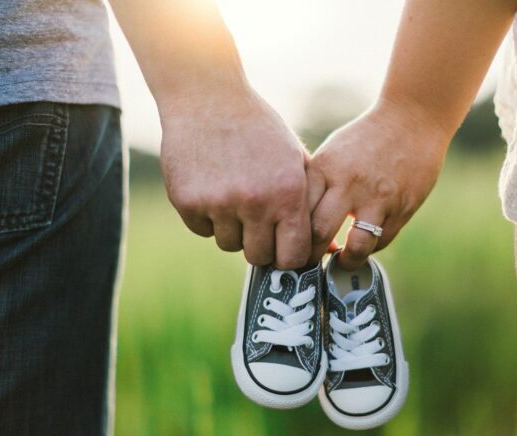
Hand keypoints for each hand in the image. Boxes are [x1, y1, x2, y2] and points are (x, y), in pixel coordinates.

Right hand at [159, 85, 311, 268]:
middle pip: (258, 256)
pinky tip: (212, 186)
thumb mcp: (294, 159)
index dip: (288, 256)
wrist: (208, 97)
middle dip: (259, 244)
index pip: (293, 256)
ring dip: (232, 228)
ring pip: (228, 244)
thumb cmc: (259, 130)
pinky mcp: (188, 201)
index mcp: (288, 193)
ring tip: (233, 194)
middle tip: (256, 221)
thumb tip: (328, 250)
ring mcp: (219, 203)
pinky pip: (201, 229)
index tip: (282, 248)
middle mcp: (255, 202)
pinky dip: (206, 216)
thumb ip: (311, 204)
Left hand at [307, 99, 448, 268]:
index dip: (291, 236)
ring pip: (356, 246)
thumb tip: (295, 223)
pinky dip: (370, 248)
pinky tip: (364, 243)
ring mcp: (378, 198)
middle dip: (311, 256)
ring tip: (341, 261)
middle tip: (310, 263)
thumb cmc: (365, 139)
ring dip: (346, 261)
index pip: (298, 212)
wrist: (412, 120)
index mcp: (325, 168)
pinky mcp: (402, 207)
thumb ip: (316, 185)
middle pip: (319, 234)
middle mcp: (349, 184)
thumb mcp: (332, 154)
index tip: (290, 246)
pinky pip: (381, 241)